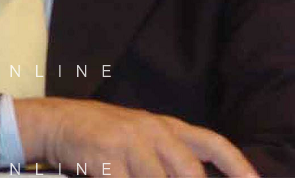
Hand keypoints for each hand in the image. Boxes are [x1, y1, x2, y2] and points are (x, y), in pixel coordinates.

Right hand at [15, 97, 257, 177]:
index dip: (238, 165)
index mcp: (164, 125)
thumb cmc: (100, 132)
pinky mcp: (108, 160)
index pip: (212, 143)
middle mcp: (152, 131)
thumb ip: (167, 154)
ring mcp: (130, 145)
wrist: (55, 122)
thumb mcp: (139, 133)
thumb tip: (191, 175)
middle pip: (190, 172)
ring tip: (135, 176)